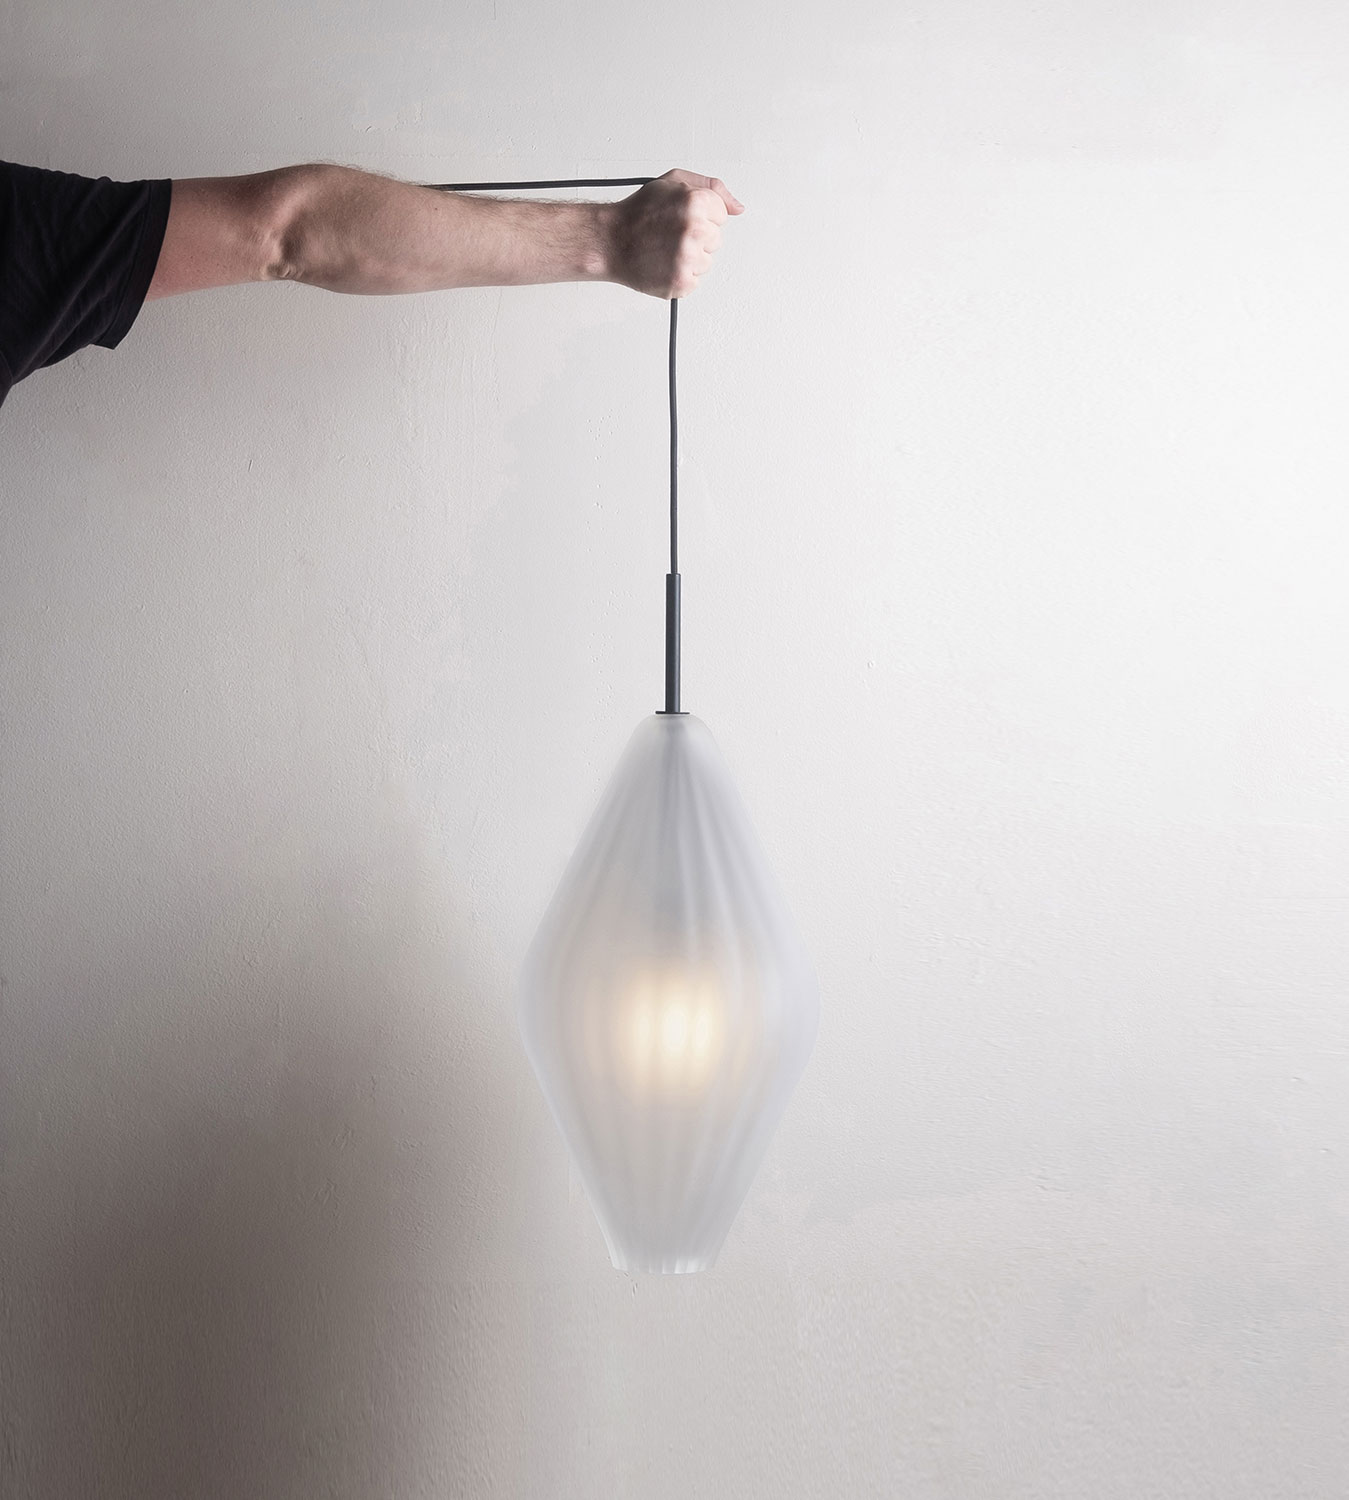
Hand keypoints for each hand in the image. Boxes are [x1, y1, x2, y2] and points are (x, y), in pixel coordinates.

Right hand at [604, 169, 744, 298]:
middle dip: (698, 237)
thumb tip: (738, 208)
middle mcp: (693, 230)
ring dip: (690, 258)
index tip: (681, 217)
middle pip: (716, 240)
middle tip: (670, 233)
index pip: (722, 215)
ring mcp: (688, 258)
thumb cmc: (639, 212)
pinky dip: (681, 276)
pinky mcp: (681, 282)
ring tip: (665, 248)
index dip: (702, 215)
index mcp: (695, 202)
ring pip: (707, 262)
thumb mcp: (674, 182)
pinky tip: (664, 263)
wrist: (610, 240)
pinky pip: (695, 281)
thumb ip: (712, 189)